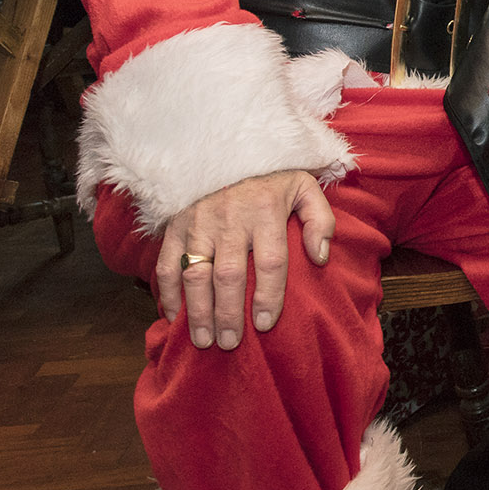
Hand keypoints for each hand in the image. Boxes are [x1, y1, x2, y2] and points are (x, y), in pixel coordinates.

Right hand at [155, 170, 335, 349]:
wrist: (226, 146)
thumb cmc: (272, 176)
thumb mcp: (306, 188)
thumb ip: (320, 221)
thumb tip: (321, 257)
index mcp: (266, 211)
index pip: (269, 261)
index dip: (268, 296)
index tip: (265, 324)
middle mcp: (230, 219)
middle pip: (229, 275)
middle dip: (229, 314)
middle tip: (231, 343)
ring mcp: (198, 223)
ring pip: (195, 274)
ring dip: (198, 311)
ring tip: (204, 340)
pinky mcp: (175, 225)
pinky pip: (167, 264)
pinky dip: (167, 293)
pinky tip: (173, 316)